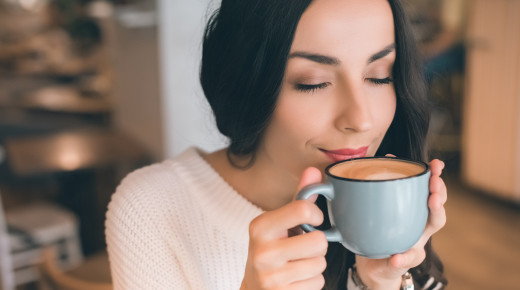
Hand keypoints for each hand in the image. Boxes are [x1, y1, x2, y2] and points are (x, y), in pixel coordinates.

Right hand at [240, 167, 327, 289]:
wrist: (255, 287)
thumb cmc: (271, 248)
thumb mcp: (279, 222)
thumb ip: (299, 197)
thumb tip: (314, 171)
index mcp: (261, 226)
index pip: (303, 209)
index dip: (316, 215)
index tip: (312, 221)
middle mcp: (263, 251)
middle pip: (319, 241)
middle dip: (317, 245)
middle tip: (303, 247)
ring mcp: (271, 276)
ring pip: (320, 263)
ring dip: (315, 264)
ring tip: (297, 263)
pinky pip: (318, 282)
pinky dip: (312, 281)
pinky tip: (296, 278)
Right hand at [355, 158, 446, 289]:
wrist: (372, 263)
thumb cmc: (386, 265)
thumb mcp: (392, 269)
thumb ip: (397, 264)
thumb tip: (396, 259)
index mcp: (421, 232)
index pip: (437, 219)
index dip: (437, 208)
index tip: (433, 199)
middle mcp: (416, 217)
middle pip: (434, 198)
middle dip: (437, 184)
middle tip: (435, 173)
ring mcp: (403, 206)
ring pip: (418, 187)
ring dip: (421, 172)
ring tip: (422, 160)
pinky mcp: (387, 199)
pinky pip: (395, 181)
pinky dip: (395, 168)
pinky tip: (389, 156)